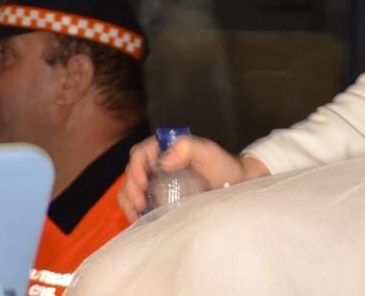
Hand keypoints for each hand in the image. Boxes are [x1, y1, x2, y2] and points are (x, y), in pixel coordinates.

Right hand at [118, 134, 270, 221]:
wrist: (235, 184)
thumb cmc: (223, 166)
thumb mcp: (208, 152)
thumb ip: (187, 147)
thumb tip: (163, 161)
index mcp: (166, 149)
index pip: (140, 153)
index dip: (136, 167)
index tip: (143, 183)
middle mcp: (157, 164)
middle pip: (132, 171)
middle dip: (131, 187)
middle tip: (140, 202)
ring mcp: (157, 182)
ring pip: (130, 187)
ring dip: (128, 199)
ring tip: (136, 213)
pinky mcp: (159, 198)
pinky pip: (138, 201)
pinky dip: (133, 209)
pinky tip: (138, 218)